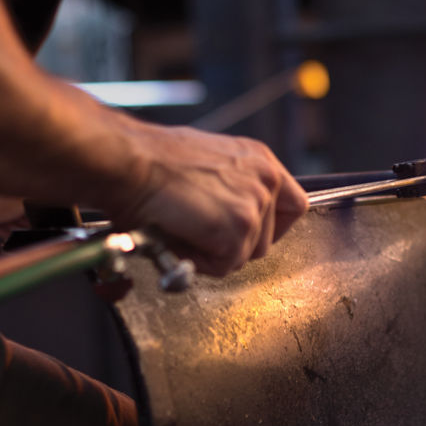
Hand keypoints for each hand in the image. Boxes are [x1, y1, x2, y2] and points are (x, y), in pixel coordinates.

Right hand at [106, 123, 307, 276]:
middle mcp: (266, 178)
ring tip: (185, 229)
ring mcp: (255, 203)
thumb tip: (226, 217)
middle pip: (268, 239)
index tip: (244, 235)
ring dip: (213, 253)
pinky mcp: (239, 227)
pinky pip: (224, 265)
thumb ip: (232, 187)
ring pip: (245, 255)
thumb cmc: (154, 161)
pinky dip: (199, 262)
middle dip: (233, 246)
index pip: (292, 206)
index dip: (270, 228)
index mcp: (261, 160)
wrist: (132, 161)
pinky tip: (181, 237)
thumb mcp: (209, 163)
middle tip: (200, 234)